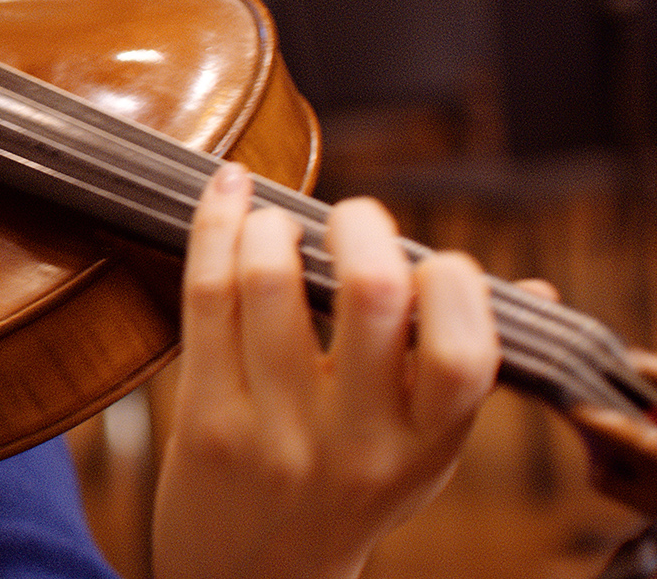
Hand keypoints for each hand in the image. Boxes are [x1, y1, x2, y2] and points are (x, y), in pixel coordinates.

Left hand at [150, 163, 500, 578]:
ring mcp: (275, 432)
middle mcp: (356, 441)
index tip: (432, 259)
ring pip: (272, 285)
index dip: (454, 282)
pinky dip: (215, 230)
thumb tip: (531, 284)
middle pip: (371, 296)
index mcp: (426, 444)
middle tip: (352, 216)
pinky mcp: (204, 419)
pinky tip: (227, 195)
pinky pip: (207, 301)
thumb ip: (463, 375)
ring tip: (276, 218)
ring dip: (274, 225)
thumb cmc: (348, 486)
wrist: (250, 572)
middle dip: (363, 226)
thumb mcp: (423, 453)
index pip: (466, 352)